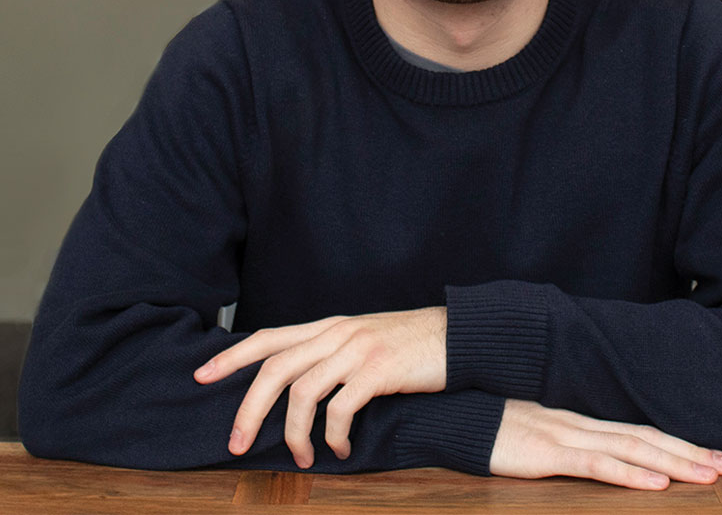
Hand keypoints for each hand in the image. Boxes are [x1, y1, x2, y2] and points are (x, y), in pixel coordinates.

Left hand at [193, 307, 445, 467]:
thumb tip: (297, 385)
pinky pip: (340, 409)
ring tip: (300, 456)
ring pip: (303, 392)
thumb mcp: (363, 339)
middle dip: (248, 408)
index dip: (233, 355)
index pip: (270, 337)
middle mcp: (338, 333)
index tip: (202, 375)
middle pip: (275, 368)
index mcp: (330, 326)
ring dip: (294, 433)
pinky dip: (333, 436)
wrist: (456, 336)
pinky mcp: (379, 370)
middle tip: (236, 444)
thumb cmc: (409, 344)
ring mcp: (357, 349)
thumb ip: (331, 353)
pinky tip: (342, 450)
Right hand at [490, 399, 721, 489]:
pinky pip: (597, 464)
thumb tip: (589, 451)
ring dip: (674, 462)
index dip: (674, 441)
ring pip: (631, 448)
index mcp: (577, 419)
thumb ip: (561, 437)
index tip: (708, 452)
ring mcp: (565, 436)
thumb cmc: (489, 422)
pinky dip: (630, 472)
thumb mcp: (531, 430)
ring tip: (709, 474)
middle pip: (644, 436)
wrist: (453, 411)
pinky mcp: (548, 454)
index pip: (636, 429)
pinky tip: (656, 482)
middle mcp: (579, 423)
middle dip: (688, 452)